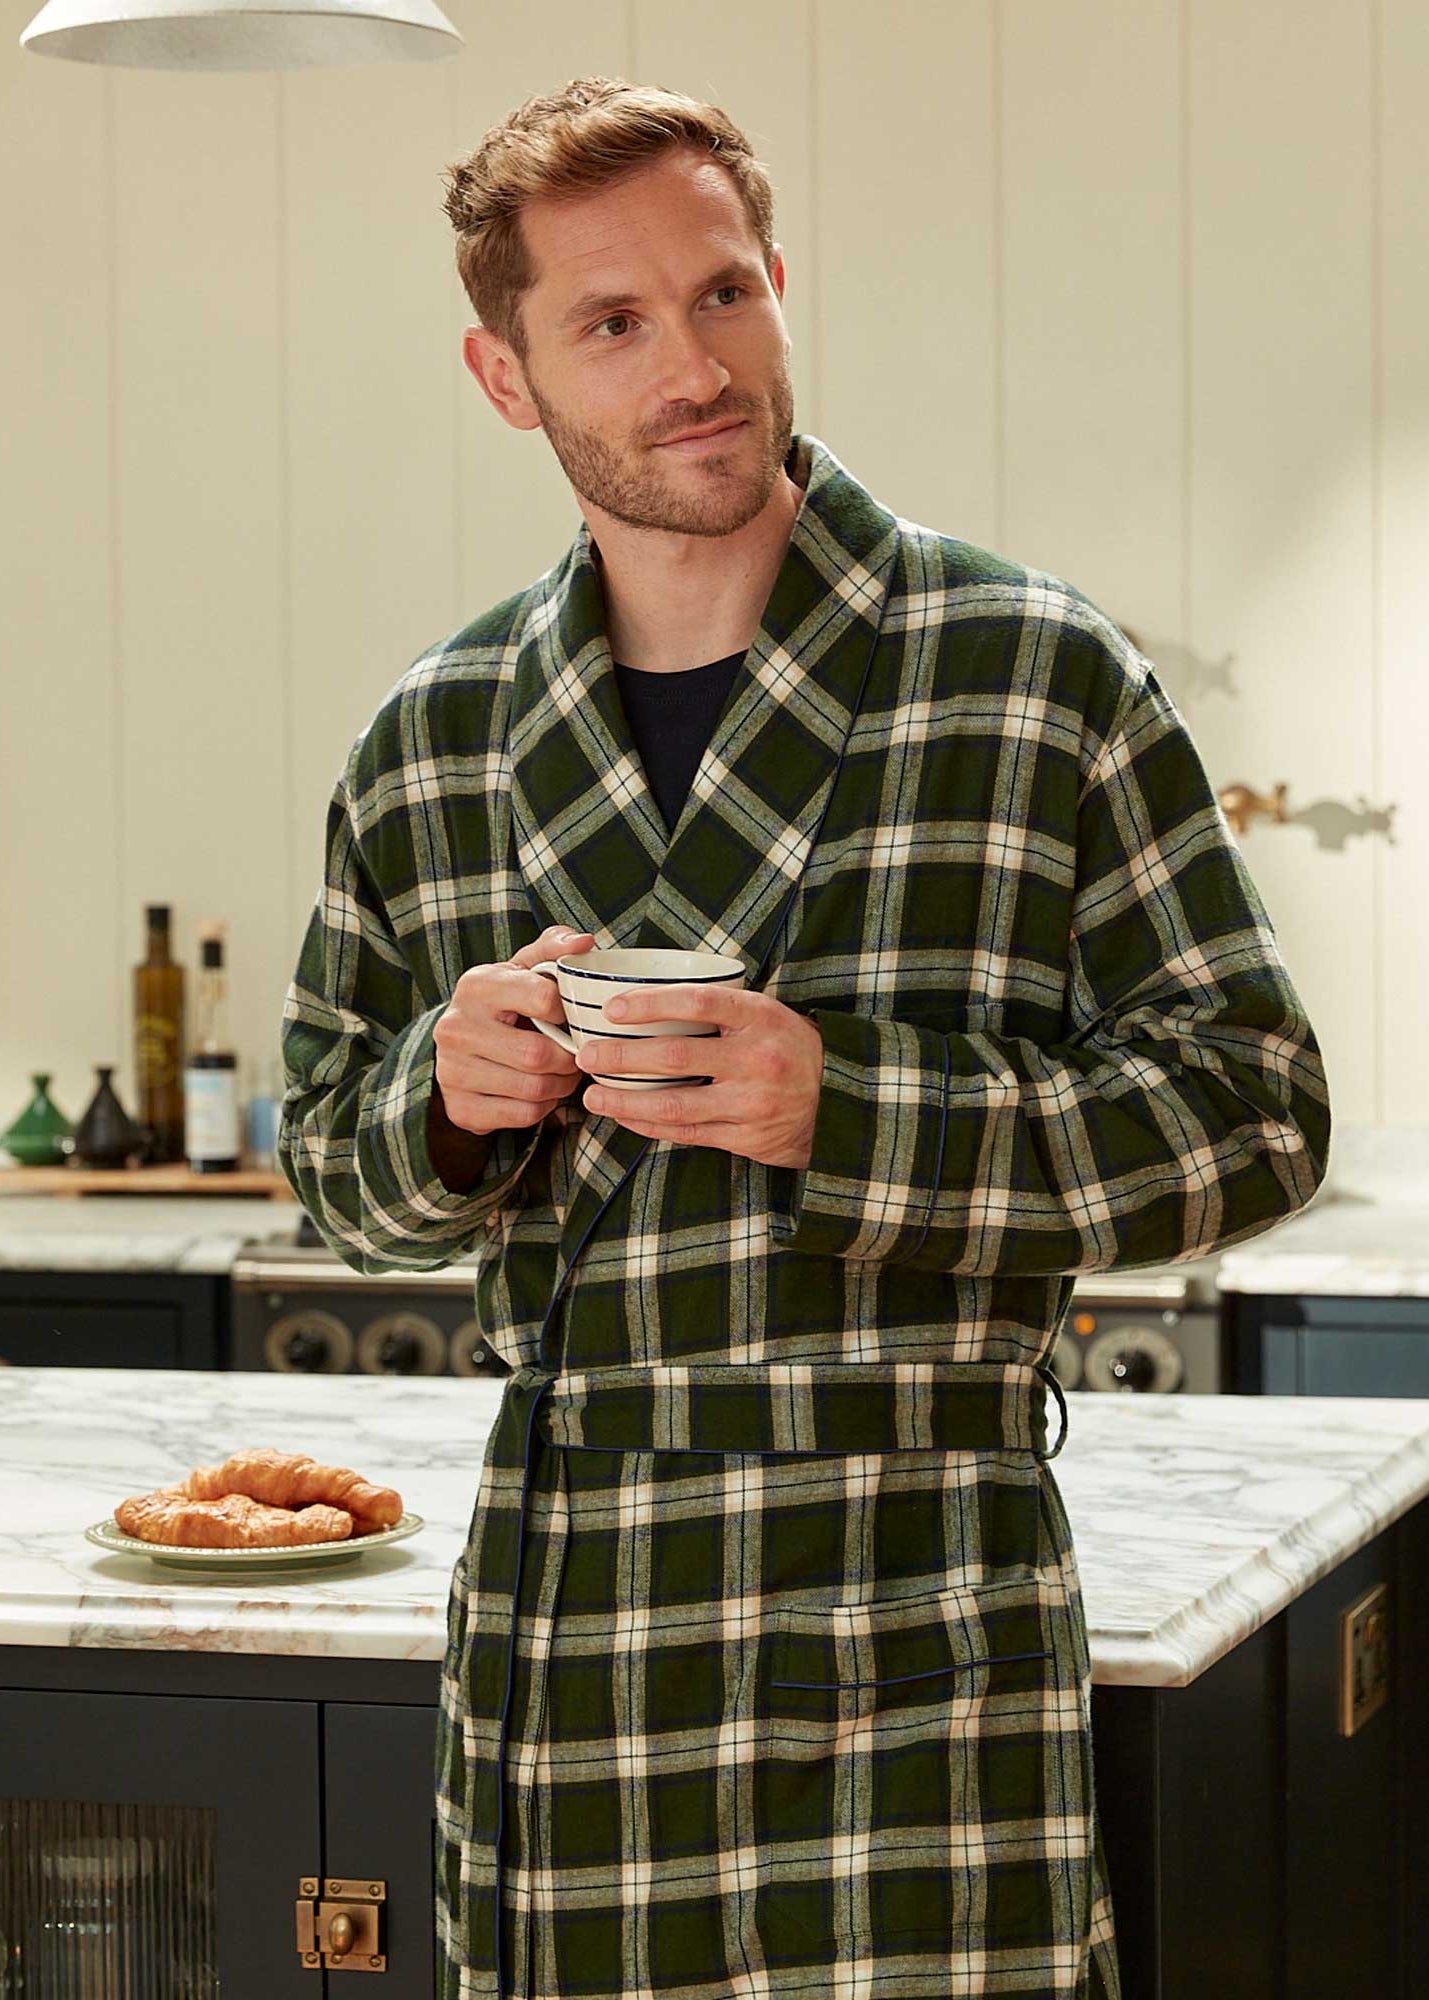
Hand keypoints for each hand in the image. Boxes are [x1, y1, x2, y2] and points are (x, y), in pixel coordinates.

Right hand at [432, 925, 596, 1137]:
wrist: (460, 1047)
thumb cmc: (505, 1003)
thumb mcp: (524, 969)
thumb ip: (554, 949)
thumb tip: (584, 942)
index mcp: (477, 986)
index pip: (543, 998)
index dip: (568, 1012)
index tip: (569, 1016)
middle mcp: (456, 1027)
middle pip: (538, 1054)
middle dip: (568, 1059)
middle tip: (576, 1055)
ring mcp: (452, 1071)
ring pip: (533, 1089)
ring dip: (560, 1085)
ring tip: (562, 1073)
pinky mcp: (460, 1107)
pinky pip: (522, 1115)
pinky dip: (543, 1107)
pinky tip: (541, 1092)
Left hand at [575, 984, 823, 1169]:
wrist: (842, 1102)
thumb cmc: (791, 1049)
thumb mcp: (767, 1015)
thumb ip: (721, 1009)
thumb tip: (648, 1000)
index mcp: (761, 1016)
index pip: (697, 1002)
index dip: (650, 1003)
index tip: (612, 1008)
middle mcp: (757, 1059)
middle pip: (675, 1056)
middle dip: (621, 1057)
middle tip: (586, 1055)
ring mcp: (752, 1102)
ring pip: (674, 1103)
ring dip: (625, 1100)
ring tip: (592, 1095)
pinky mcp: (748, 1137)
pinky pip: (687, 1132)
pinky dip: (649, 1123)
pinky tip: (625, 1115)